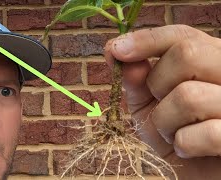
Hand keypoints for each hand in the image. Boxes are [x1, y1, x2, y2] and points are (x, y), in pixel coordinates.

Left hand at [104, 25, 220, 179]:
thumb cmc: (174, 133)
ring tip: (173, 132)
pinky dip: (184, 145)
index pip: (181, 36)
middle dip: (157, 85)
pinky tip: (188, 148)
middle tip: (160, 105)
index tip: (117, 50)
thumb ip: (135, 80)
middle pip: (187, 55)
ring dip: (166, 122)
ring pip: (189, 96)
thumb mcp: (148, 105)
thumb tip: (115, 51)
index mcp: (210, 60)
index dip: (146, 40)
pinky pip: (207, 133)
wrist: (198, 171)